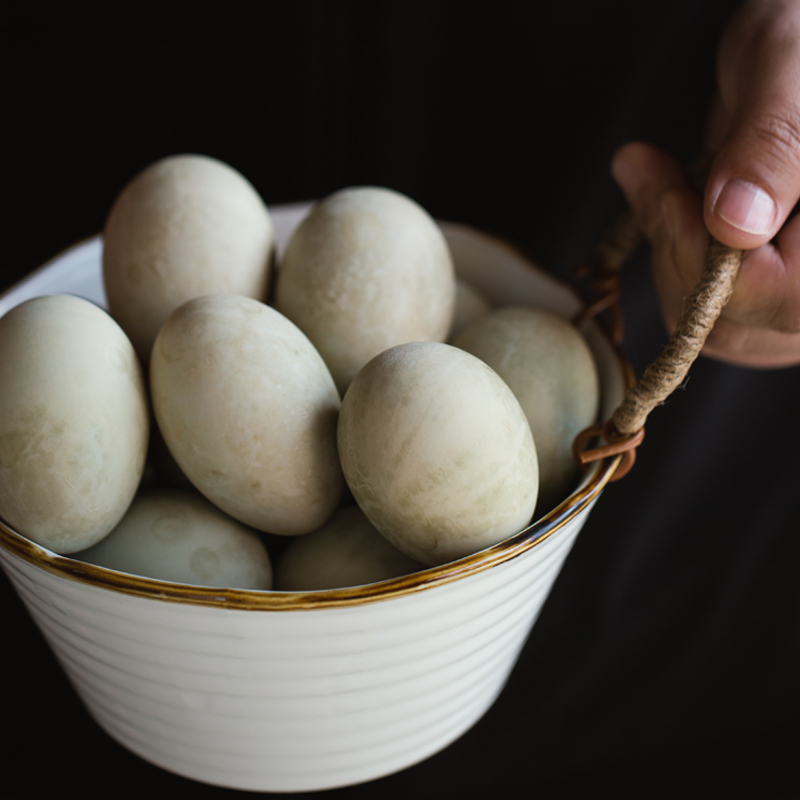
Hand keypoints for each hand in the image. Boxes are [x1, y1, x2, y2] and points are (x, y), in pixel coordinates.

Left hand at [611, 0, 799, 367]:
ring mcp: (798, 287)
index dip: (711, 263)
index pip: (781, 299)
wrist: (796, 45)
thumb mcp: (788, 71)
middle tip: (658, 179)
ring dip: (671, 256)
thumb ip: (768, 147)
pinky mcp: (772, 285)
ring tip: (666, 180)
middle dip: (680, 255)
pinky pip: (710, 309)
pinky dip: (675, 258)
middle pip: (743, 324)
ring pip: (717, 326)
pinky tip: (674, 201)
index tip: (670, 199)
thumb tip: (734, 224)